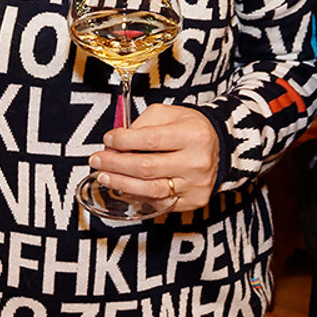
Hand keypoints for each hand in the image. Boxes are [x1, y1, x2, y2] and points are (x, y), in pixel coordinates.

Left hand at [87, 103, 219, 210]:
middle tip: (96, 160)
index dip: (123, 141)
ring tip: (104, 175)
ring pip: (150, 189)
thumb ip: (142, 124)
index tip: (108, 139)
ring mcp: (196, 184)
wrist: (219, 147)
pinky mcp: (194, 201)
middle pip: (146, 167)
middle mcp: (197, 162)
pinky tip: (123, 187)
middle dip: (115, 164)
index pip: (150, 140)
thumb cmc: (190, 128)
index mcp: (193, 135)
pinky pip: (160, 201)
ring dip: (121, 183)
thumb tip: (115, 142)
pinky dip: (137, 195)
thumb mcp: (169, 114)